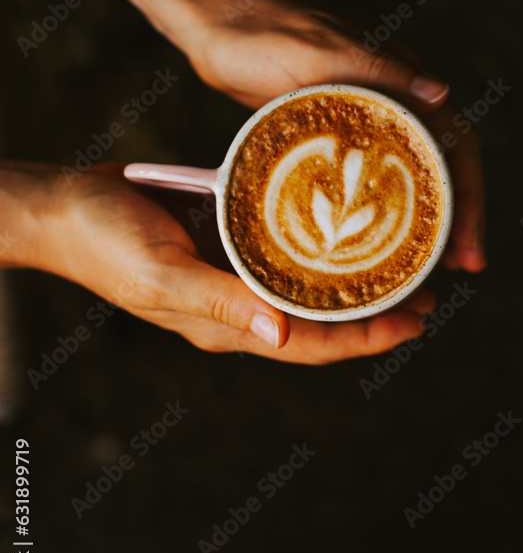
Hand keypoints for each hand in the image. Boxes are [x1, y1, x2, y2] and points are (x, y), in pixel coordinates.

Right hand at [44, 164, 434, 363]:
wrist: (65, 207)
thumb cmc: (105, 241)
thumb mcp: (161, 272)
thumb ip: (219, 302)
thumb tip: (281, 336)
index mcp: (224, 326)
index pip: (309, 345)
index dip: (363, 339)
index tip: (414, 323)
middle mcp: (235, 310)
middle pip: (318, 324)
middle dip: (373, 317)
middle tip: (428, 296)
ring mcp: (231, 280)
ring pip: (304, 293)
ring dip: (352, 285)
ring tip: (403, 269)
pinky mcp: (224, 246)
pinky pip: (281, 257)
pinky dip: (318, 252)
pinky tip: (344, 232)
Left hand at [165, 0, 485, 270]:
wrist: (214, 29)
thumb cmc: (261, 38)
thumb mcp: (318, 54)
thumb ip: (378, 71)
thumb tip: (443, 92)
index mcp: (399, 77)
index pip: (456, 140)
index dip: (468, 194)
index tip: (468, 243)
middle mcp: (393, 96)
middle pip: (442, 163)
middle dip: (458, 215)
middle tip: (463, 266)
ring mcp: (366, 115)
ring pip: (412, 172)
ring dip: (429, 216)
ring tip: (436, 264)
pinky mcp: (337, 130)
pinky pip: (375, 174)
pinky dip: (388, 207)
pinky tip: (382, 240)